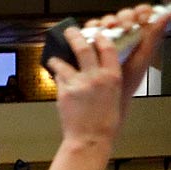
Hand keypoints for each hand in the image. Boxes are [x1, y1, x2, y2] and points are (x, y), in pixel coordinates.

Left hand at [48, 5, 169, 140]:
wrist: (90, 138)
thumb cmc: (105, 121)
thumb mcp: (116, 94)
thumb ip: (108, 79)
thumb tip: (98, 68)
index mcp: (113, 76)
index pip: (106, 48)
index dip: (99, 38)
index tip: (95, 34)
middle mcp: (95, 76)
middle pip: (83, 48)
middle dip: (74, 36)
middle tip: (69, 31)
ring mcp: (78, 83)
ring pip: (64, 62)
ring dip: (57, 58)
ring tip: (54, 57)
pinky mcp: (64, 92)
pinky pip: (58, 78)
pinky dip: (56, 76)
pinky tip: (54, 75)